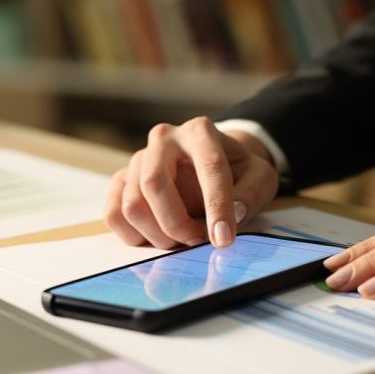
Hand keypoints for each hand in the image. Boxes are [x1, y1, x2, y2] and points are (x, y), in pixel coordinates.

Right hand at [105, 116, 278, 248]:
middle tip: (197, 241)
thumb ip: (252, 193)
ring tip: (182, 239)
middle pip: (153, 184)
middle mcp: (163, 139)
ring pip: (132, 205)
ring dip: (158, 235)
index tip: (223, 240)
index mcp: (200, 132)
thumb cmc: (237, 171)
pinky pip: (114, 214)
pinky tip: (158, 237)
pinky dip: (135, 236)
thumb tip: (234, 214)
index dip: (217, 207)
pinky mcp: (122, 180)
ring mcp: (138, 159)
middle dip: (175, 224)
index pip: (209, 167)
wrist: (213, 163)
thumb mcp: (260, 177)